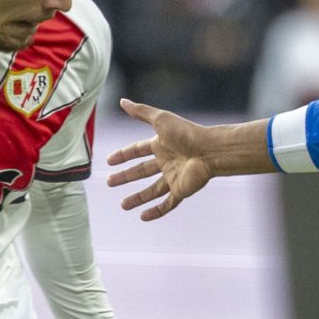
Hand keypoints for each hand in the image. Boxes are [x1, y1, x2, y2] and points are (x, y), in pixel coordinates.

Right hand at [106, 99, 216, 221]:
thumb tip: (122, 101)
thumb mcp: (160, 120)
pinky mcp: (181, 190)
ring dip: (138, 198)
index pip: (137, 151)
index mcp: (161, 145)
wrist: (209, 151)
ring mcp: (173, 177)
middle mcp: (166, 161)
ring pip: (152, 191)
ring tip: (123, 205)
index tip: (109, 161)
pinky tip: (142, 217)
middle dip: (126, 177)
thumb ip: (141, 112)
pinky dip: (156, 211)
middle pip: (142, 171)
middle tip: (110, 183)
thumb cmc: (187, 133)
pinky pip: (167, 203)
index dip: (123, 155)